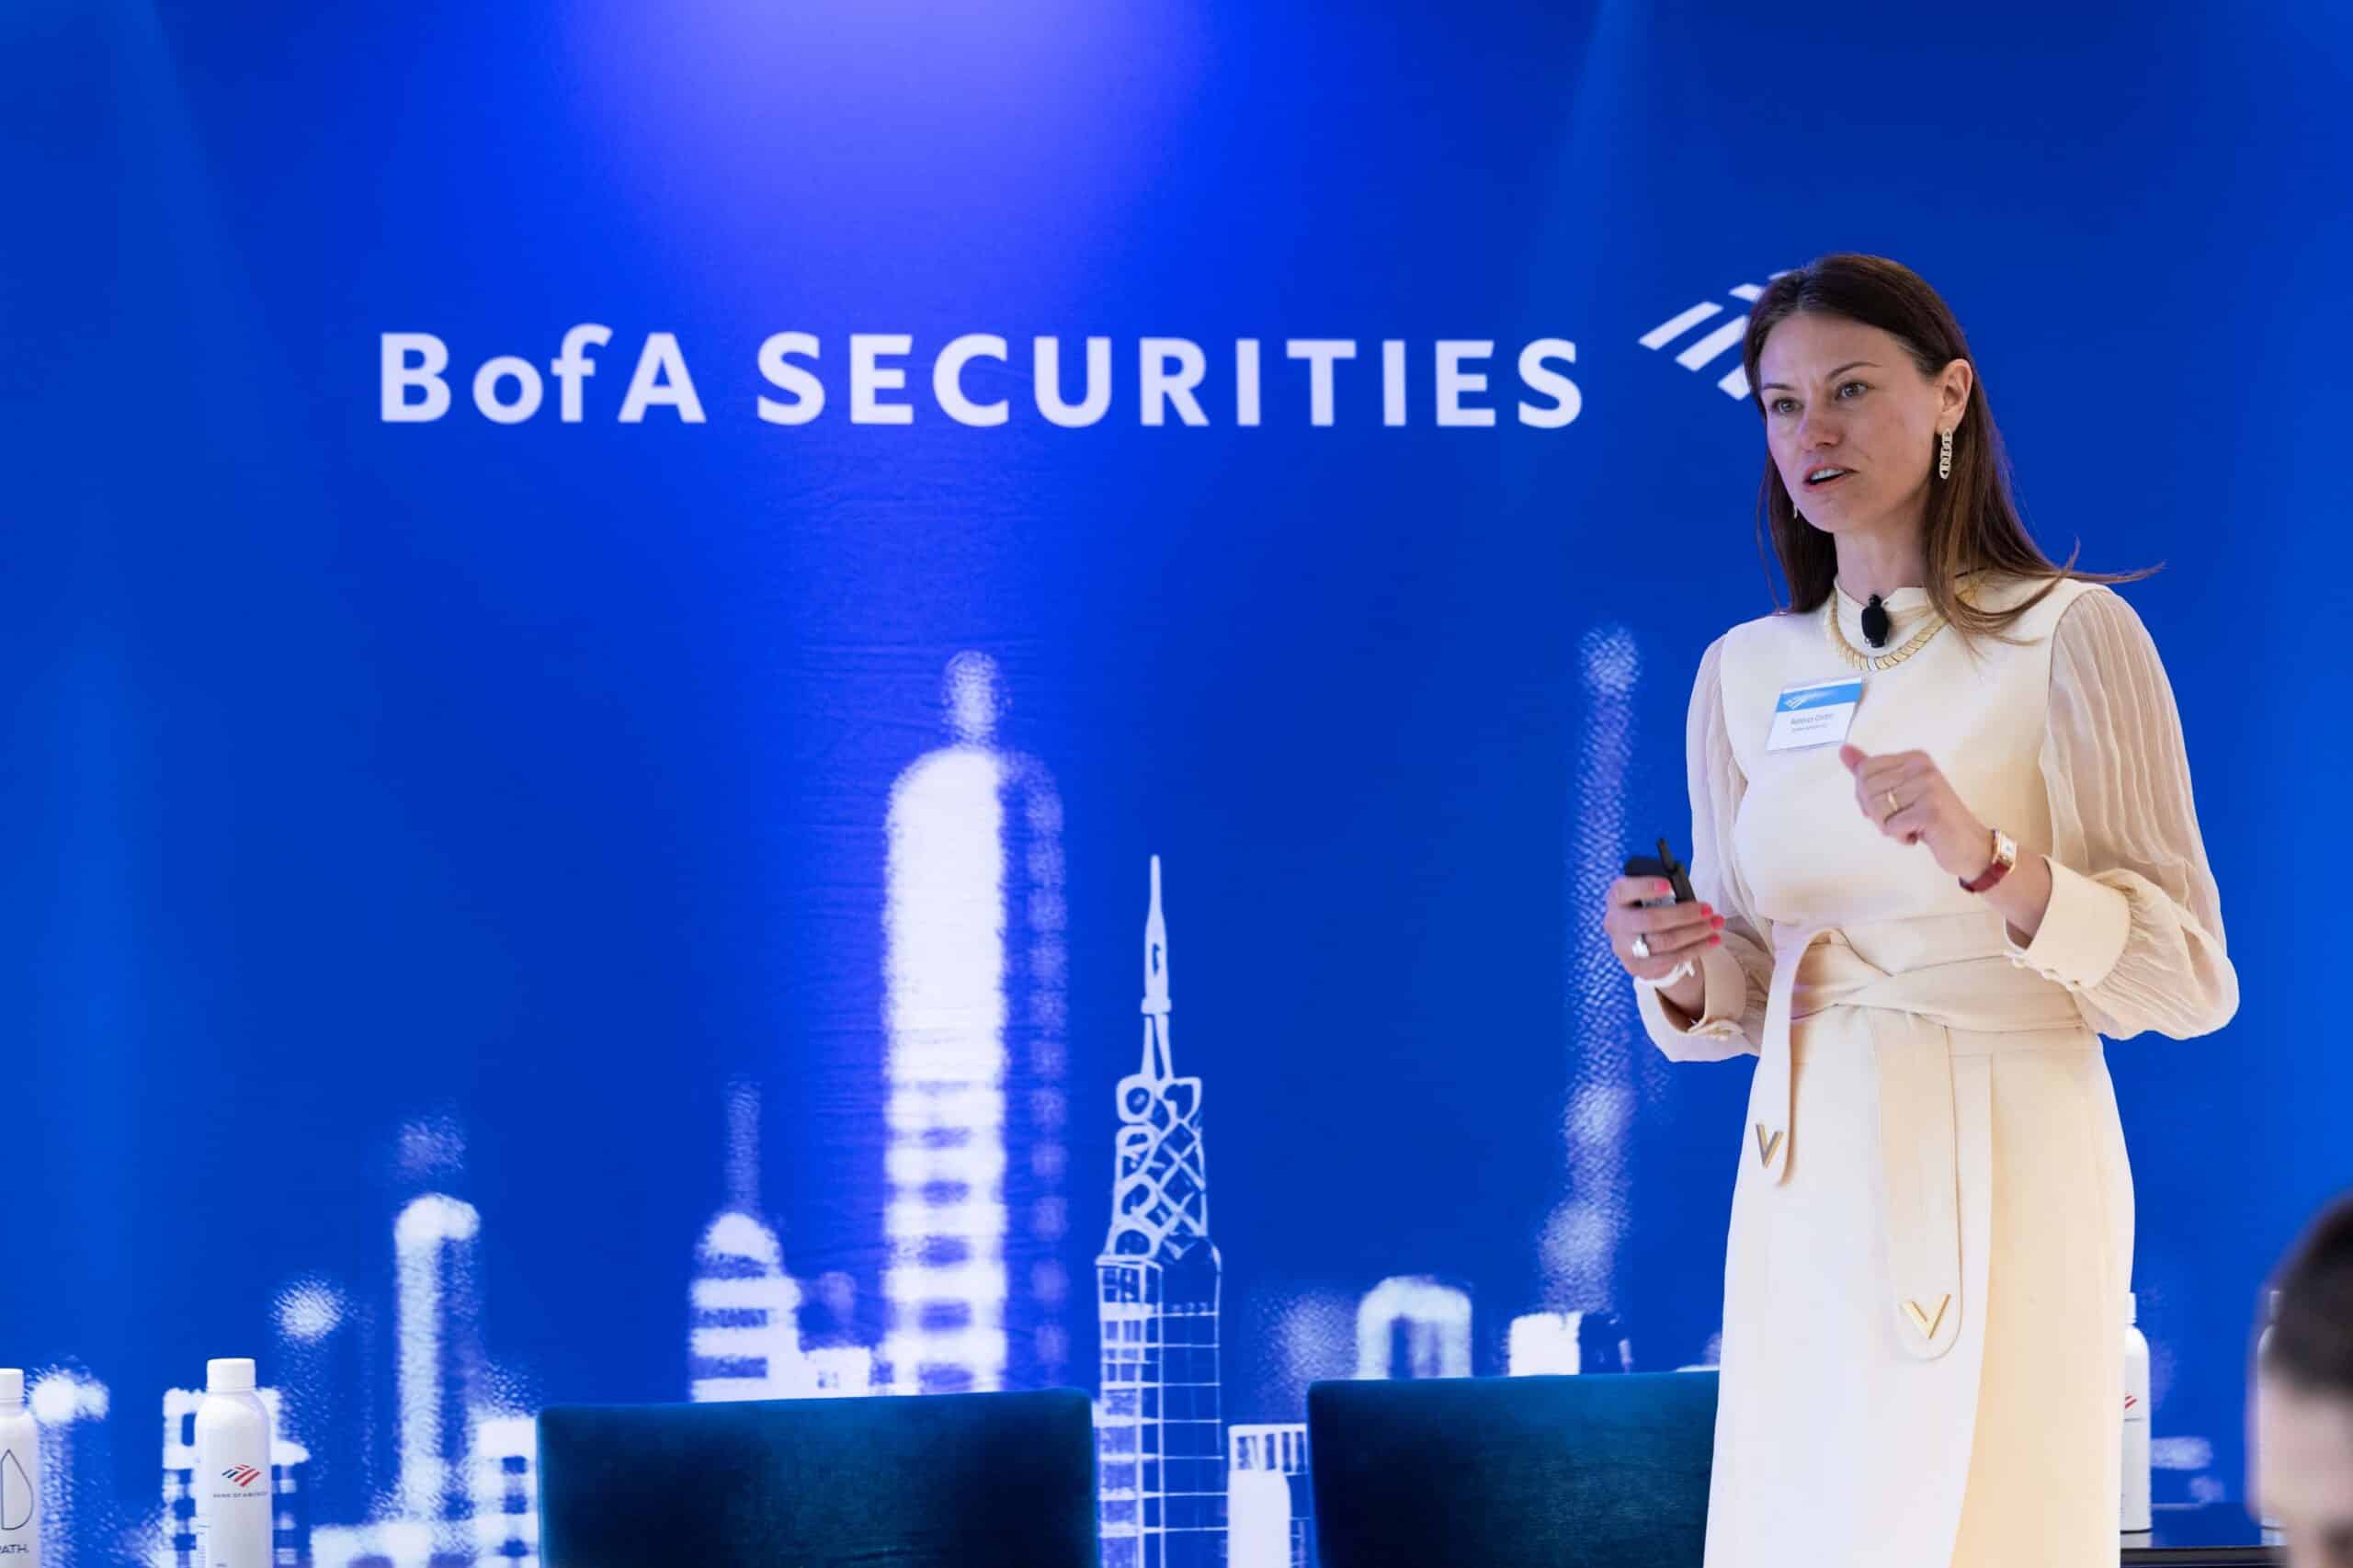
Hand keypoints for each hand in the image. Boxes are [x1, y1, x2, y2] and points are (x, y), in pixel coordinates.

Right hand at [1602, 875, 1722, 981]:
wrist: (1639, 941)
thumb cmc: (1650, 908)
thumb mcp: (1650, 896)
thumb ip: (1664, 894)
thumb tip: (1692, 900)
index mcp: (1617, 898)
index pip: (1625, 890)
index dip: (1646, 887)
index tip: (1669, 886)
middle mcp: (1615, 923)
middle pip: (1650, 920)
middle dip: (1684, 915)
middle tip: (1707, 910)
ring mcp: (1623, 948)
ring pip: (1664, 942)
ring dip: (1695, 933)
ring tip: (1716, 924)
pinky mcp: (1637, 967)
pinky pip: (1670, 960)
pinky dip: (1695, 949)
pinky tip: (1712, 941)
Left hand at [1837, 744, 1993, 879]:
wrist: (1970, 845)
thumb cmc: (1930, 819)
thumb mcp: (1900, 790)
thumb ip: (1871, 770)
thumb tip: (1844, 750)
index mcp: (1914, 758)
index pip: (1864, 771)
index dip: (1866, 796)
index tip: (1888, 807)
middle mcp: (1922, 767)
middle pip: (1867, 790)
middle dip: (1877, 813)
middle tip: (1902, 820)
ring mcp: (1928, 788)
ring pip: (1878, 810)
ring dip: (1890, 827)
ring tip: (1913, 827)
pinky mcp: (1931, 811)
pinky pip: (1891, 827)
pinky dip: (1901, 837)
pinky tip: (1921, 835)